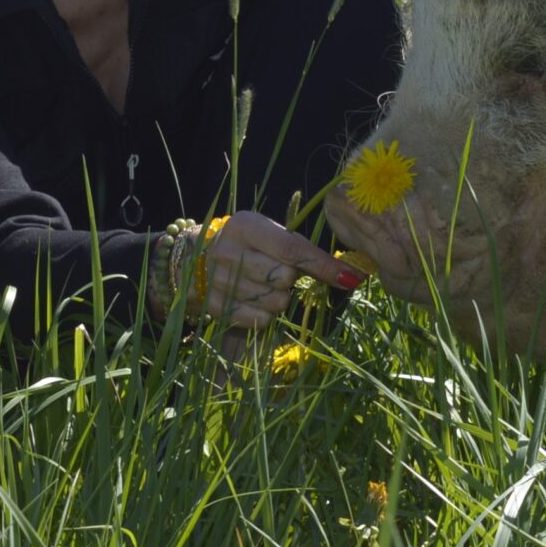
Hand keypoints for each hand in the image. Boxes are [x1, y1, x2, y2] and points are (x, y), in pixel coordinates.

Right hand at [182, 210, 364, 329]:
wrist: (194, 259)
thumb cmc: (246, 244)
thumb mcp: (267, 234)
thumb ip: (299, 248)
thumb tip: (347, 273)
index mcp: (245, 226)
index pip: (292, 248)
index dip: (323, 265)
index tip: (350, 278)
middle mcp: (228, 251)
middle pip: (284, 278)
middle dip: (291, 280)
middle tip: (279, 273)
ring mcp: (217, 280)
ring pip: (275, 302)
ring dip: (279, 298)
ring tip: (263, 285)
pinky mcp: (214, 306)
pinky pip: (260, 320)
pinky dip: (265, 314)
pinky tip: (253, 299)